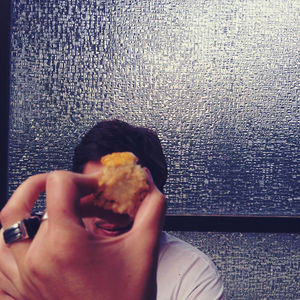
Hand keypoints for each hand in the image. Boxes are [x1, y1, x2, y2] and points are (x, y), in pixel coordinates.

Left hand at [0, 170, 165, 299]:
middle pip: (31, 201)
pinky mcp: (21, 291)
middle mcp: (36, 259)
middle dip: (57, 188)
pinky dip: (10, 239)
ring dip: (24, 208)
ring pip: (4, 227)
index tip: (98, 189)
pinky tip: (31, 236)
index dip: (82, 178)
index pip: (58, 185)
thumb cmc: (128, 299)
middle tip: (73, 188)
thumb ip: (152, 207)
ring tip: (45, 205)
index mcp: (66, 244)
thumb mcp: (145, 248)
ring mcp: (23, 277)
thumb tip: (147, 179)